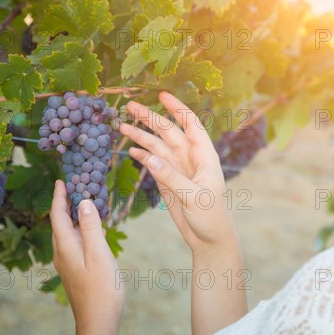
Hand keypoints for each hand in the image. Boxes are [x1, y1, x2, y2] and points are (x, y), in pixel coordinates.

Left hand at [50, 180, 123, 334]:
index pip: (57, 216)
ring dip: (72, 216)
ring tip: (83, 202)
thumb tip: (84, 202)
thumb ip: (90, 227)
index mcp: (66, 247)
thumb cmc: (101, 289)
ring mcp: (68, 262)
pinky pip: (74, 242)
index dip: (59, 197)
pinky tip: (91, 228)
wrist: (98, 320)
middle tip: (74, 186)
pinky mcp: (75, 269)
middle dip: (64, 203)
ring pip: (66, 233)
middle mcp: (63, 253)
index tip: (60, 180)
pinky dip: (79, 228)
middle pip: (59, 223)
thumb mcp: (99, 254)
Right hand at [120, 91, 239, 256]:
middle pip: (168, 131)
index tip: (162, 95)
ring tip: (122, 126)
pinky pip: (153, 163)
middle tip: (130, 106)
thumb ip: (172, 177)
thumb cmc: (211, 217)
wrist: (209, 239)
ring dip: (141, 136)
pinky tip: (130, 150)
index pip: (190, 125)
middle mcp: (190, 158)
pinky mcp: (168, 181)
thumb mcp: (194, 197)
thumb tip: (149, 158)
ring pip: (157, 145)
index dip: (177, 108)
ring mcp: (177, 168)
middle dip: (150, 118)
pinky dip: (142, 155)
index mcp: (203, 156)